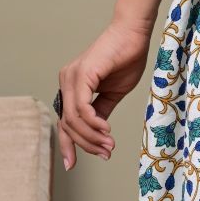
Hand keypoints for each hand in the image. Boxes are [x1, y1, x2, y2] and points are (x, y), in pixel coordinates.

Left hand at [55, 18, 154, 168]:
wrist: (134, 35)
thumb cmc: (125, 59)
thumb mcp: (113, 94)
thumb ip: (101, 112)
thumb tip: (97, 134)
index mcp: (71, 87)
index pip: (64, 122)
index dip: (67, 145)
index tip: (73, 165)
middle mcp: (66, 82)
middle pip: (67, 124)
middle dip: (85, 144)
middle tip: (105, 153)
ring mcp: (71, 77)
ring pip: (73, 119)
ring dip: (92, 136)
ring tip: (109, 145)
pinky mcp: (82, 74)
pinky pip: (82, 107)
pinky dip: (93, 122)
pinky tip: (106, 130)